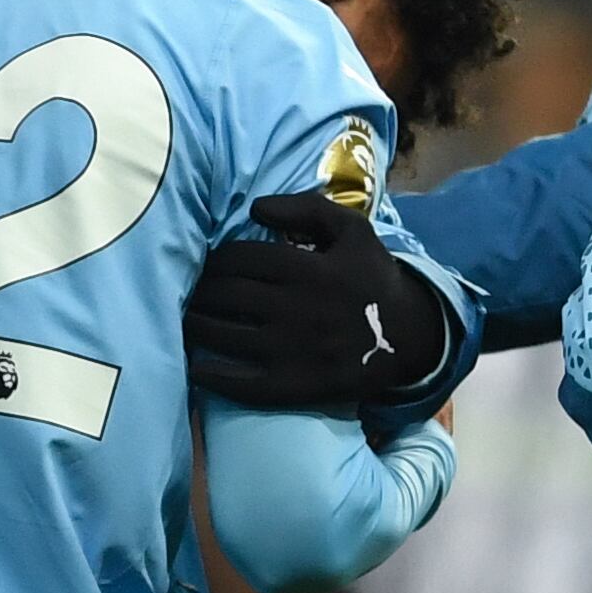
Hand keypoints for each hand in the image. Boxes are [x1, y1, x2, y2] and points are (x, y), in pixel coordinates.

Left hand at [185, 192, 460, 409]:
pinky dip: (210, 374)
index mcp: (307, 269)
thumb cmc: (370, 278)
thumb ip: (306, 208)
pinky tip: (194, 366)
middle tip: (188, 290)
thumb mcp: (352, 230)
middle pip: (225, 294)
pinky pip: (240, 383)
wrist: (407, 338)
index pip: (239, 259)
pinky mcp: (292, 385)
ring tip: (184, 319)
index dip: (214, 260)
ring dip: (193, 325)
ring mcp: (291, 350)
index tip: (207, 264)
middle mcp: (295, 308)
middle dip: (199, 290)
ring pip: (223, 334)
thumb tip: (254, 207)